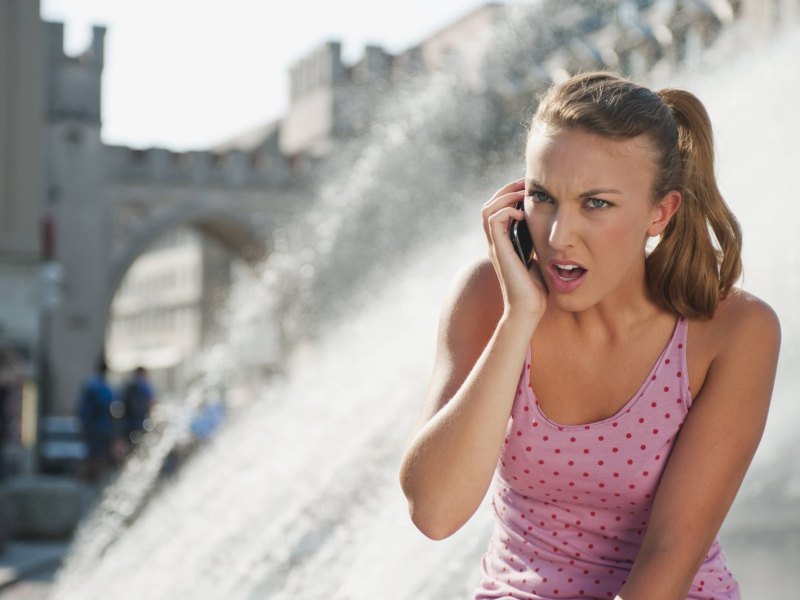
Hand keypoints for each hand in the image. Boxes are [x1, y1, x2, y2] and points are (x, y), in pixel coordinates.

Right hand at [481, 178, 547, 319]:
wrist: (529, 308)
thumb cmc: (536, 288)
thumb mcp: (538, 257)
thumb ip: (537, 242)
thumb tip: (550, 228)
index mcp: (503, 243)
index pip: (498, 209)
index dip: (510, 194)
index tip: (529, 188)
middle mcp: (496, 243)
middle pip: (489, 205)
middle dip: (507, 189)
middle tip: (526, 183)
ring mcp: (495, 246)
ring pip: (487, 209)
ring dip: (505, 196)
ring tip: (523, 194)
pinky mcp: (499, 251)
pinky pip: (493, 220)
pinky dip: (506, 211)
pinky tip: (521, 214)